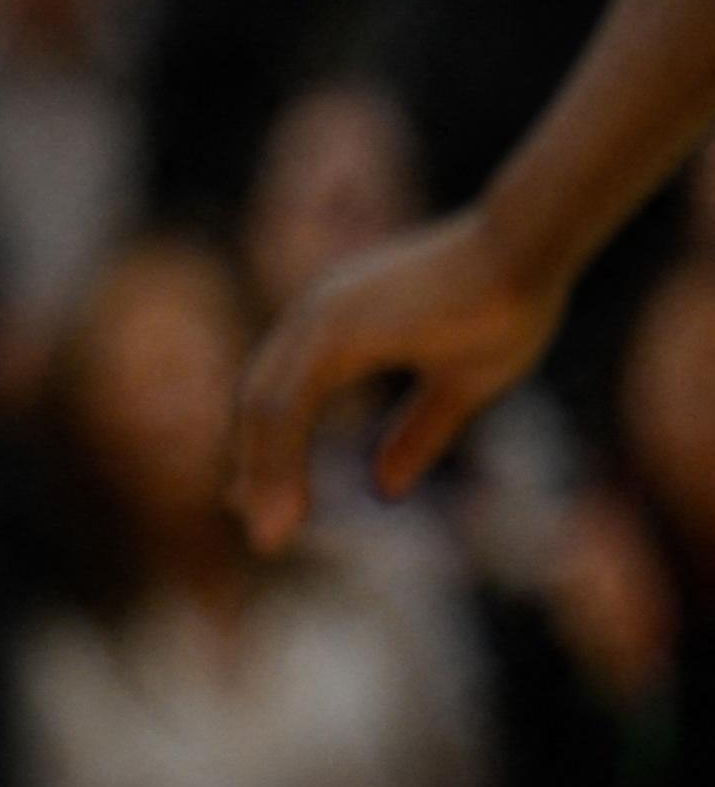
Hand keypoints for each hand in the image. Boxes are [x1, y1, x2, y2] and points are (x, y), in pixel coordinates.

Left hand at [231, 206, 563, 551]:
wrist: (530, 251)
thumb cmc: (506, 305)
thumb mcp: (457, 387)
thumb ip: (416, 433)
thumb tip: (383, 488)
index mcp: (336, 325)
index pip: (282, 395)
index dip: (269, 449)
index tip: (260, 500)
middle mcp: (315, 316)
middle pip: (262, 403)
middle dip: (256, 468)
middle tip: (257, 531)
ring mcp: (320, 317)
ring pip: (266, 408)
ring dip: (262, 472)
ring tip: (268, 535)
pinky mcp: (335, 328)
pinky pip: (289, 401)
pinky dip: (279, 453)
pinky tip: (285, 500)